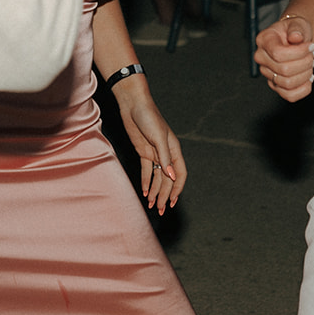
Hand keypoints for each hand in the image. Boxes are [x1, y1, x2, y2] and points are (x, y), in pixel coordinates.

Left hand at [116, 94, 186, 213]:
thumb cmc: (149, 117)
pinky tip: (145, 192)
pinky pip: (147, 171)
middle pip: (167, 179)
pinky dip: (146, 182)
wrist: (133, 105)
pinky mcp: (143, 152)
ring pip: (157, 177)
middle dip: (165, 195)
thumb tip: (171, 176)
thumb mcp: (158, 138)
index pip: (179, 174)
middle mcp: (166, 154)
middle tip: (161, 209)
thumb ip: (164, 158)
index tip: (172, 201)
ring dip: (155, 191)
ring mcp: (154, 153)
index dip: (177, 188)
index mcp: (174, 150)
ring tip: (153, 205)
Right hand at [254, 13, 313, 100]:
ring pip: (288, 83)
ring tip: (310, 63)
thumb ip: (296, 28)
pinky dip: (304, 89)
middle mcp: (261, 58)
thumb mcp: (298, 23)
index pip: (278, 53)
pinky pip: (290, 95)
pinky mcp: (276, 85)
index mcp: (264, 40)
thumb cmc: (295, 30)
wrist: (295, 39)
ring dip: (306, 74)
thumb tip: (295, 37)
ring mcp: (267, 73)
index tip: (311, 46)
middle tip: (312, 54)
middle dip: (305, 62)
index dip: (299, 52)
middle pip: (284, 70)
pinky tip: (309, 77)